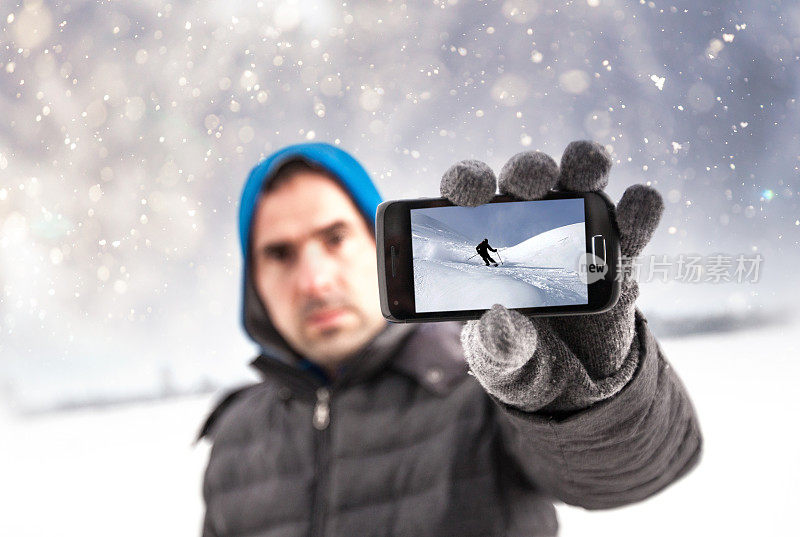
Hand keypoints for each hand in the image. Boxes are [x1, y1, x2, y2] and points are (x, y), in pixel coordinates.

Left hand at [440, 141, 663, 412]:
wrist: (577, 383)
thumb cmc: (523, 361)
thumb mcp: (503, 364)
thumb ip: (498, 348)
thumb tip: (500, 321)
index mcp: (485, 239)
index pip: (470, 193)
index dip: (467, 183)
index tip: (468, 200)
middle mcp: (531, 221)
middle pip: (529, 172)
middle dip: (527, 171)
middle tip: (526, 189)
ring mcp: (581, 226)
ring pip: (584, 172)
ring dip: (584, 164)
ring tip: (583, 178)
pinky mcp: (624, 246)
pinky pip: (637, 212)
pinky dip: (640, 209)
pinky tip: (630, 225)